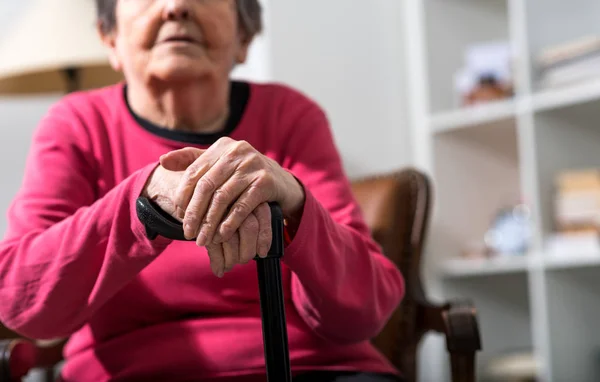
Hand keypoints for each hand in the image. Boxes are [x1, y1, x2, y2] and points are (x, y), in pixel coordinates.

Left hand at [143, 153, 273, 276]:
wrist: (283, 182)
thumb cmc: (245, 175)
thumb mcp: (221, 164)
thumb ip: (193, 161)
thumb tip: (162, 162)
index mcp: (222, 145)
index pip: (194, 172)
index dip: (183, 195)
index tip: (178, 216)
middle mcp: (237, 151)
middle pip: (206, 185)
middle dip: (194, 212)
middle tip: (187, 233)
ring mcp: (252, 165)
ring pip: (223, 197)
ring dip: (210, 222)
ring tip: (203, 240)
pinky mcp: (265, 182)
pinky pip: (242, 206)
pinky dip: (230, 223)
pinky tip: (222, 236)